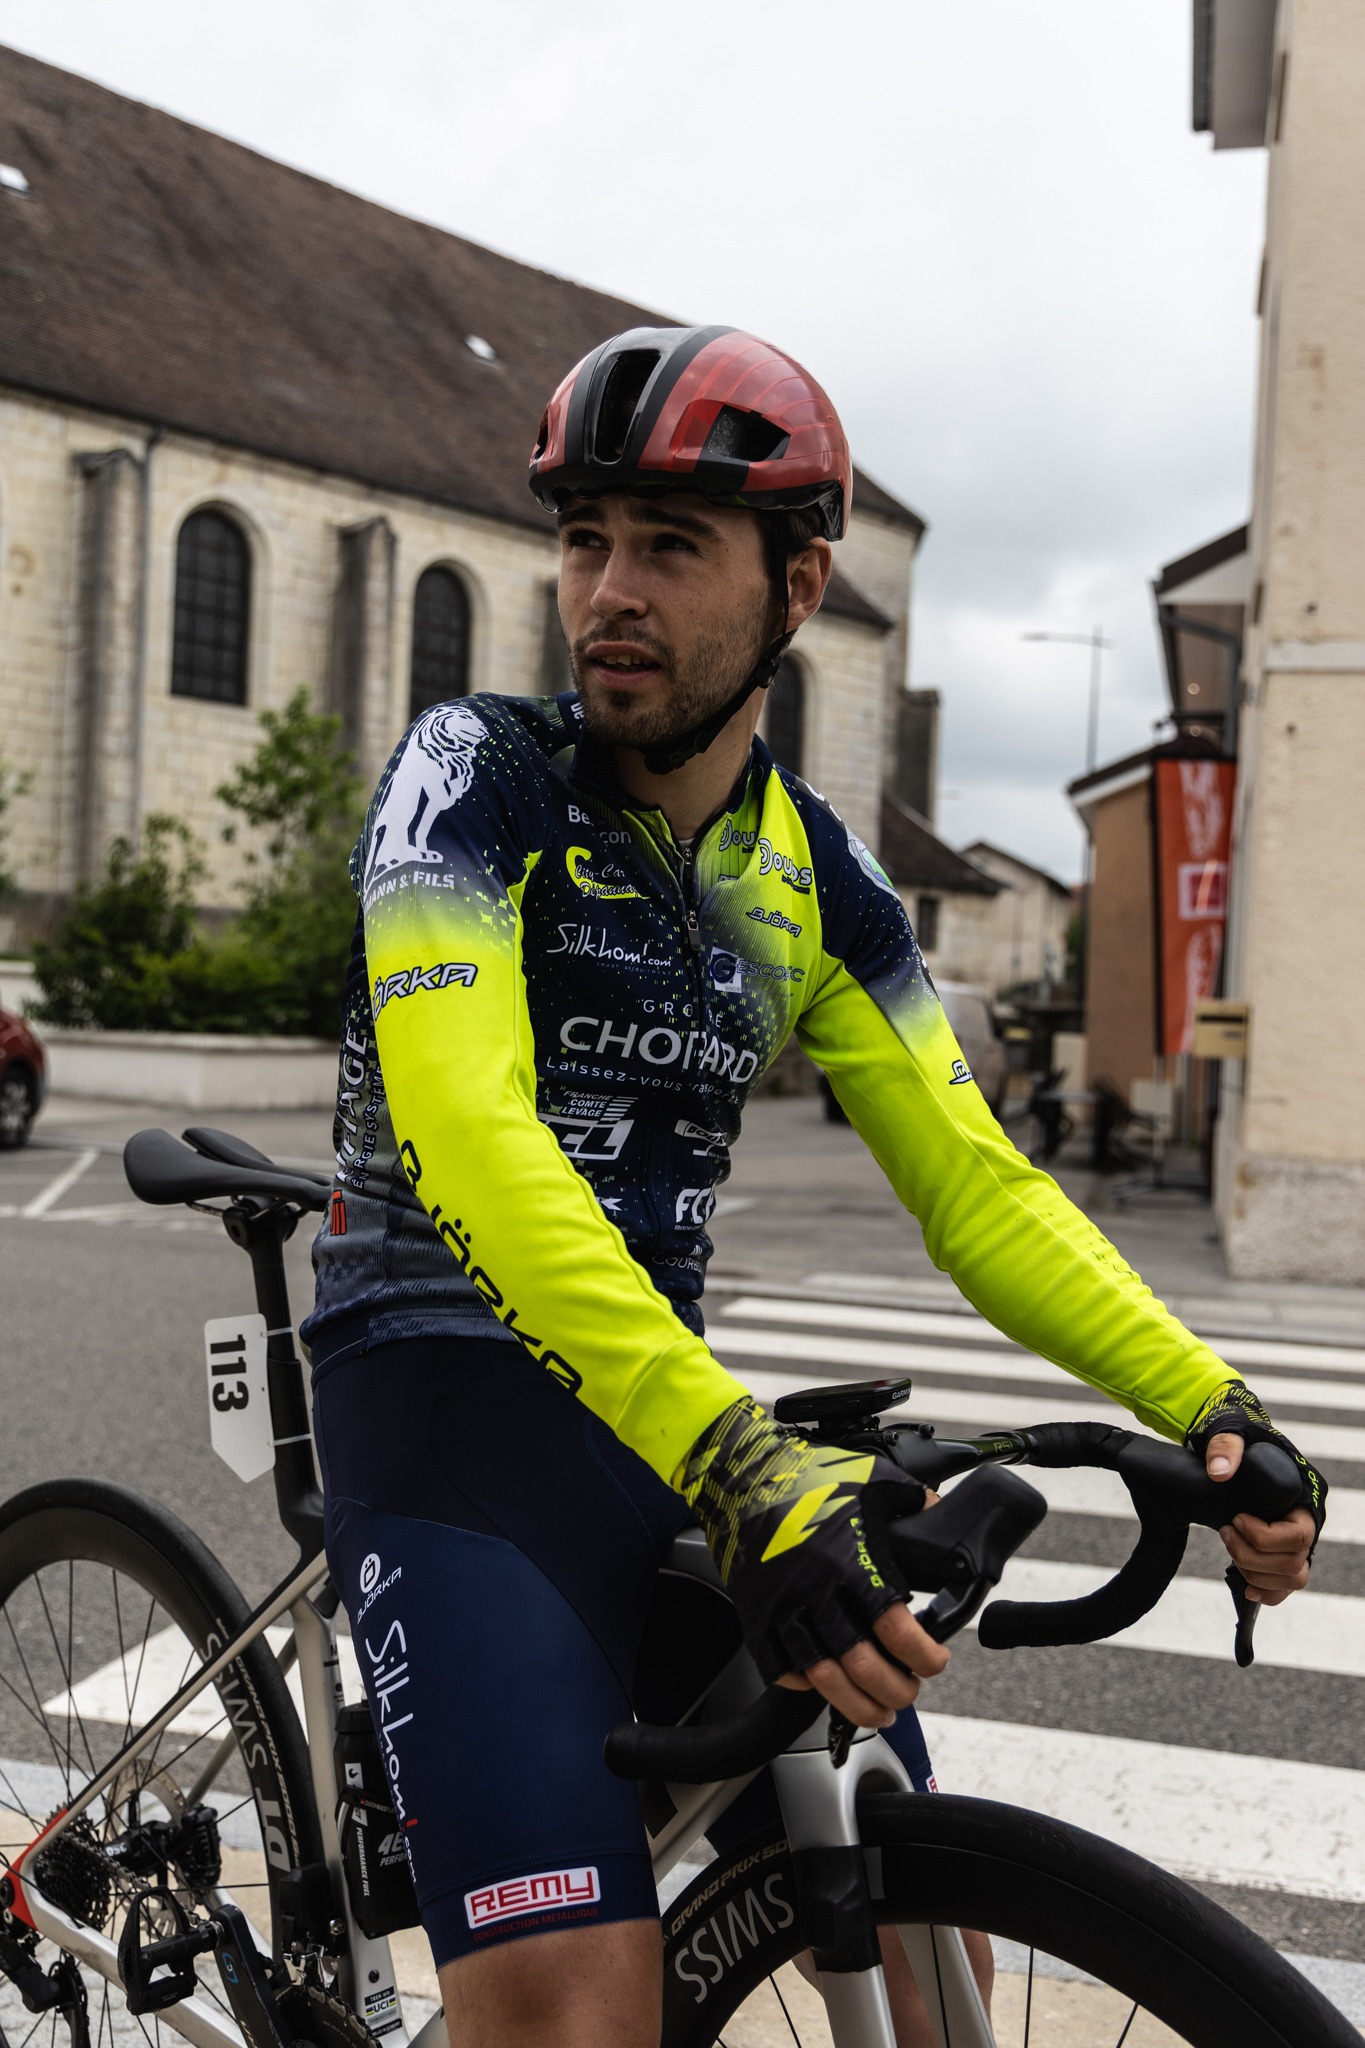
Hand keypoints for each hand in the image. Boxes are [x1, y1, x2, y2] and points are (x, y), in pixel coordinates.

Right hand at [776, 1490, 949, 1727]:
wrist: (742, 1474)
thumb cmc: (808, 1475)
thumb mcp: (873, 1479)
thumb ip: (913, 1502)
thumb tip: (940, 1516)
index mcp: (852, 1561)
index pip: (896, 1629)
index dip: (923, 1656)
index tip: (935, 1661)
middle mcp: (816, 1591)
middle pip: (862, 1666)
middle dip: (895, 1690)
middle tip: (909, 1691)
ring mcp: (782, 1607)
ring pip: (822, 1678)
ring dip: (855, 1705)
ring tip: (877, 1712)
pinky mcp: (755, 1615)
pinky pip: (778, 1669)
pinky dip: (804, 1686)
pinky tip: (824, 1687)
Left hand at [1205, 1432, 1314, 1604]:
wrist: (1235, 1450)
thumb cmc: (1241, 1441)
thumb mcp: (1231, 1435)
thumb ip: (1225, 1446)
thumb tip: (1220, 1472)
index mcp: (1303, 1499)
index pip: (1298, 1536)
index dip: (1263, 1536)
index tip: (1236, 1519)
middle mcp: (1306, 1523)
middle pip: (1292, 1563)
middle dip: (1252, 1556)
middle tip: (1225, 1533)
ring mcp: (1297, 1541)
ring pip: (1292, 1578)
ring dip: (1256, 1574)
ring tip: (1230, 1548)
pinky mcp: (1283, 1552)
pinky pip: (1287, 1586)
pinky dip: (1268, 1593)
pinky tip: (1245, 1589)